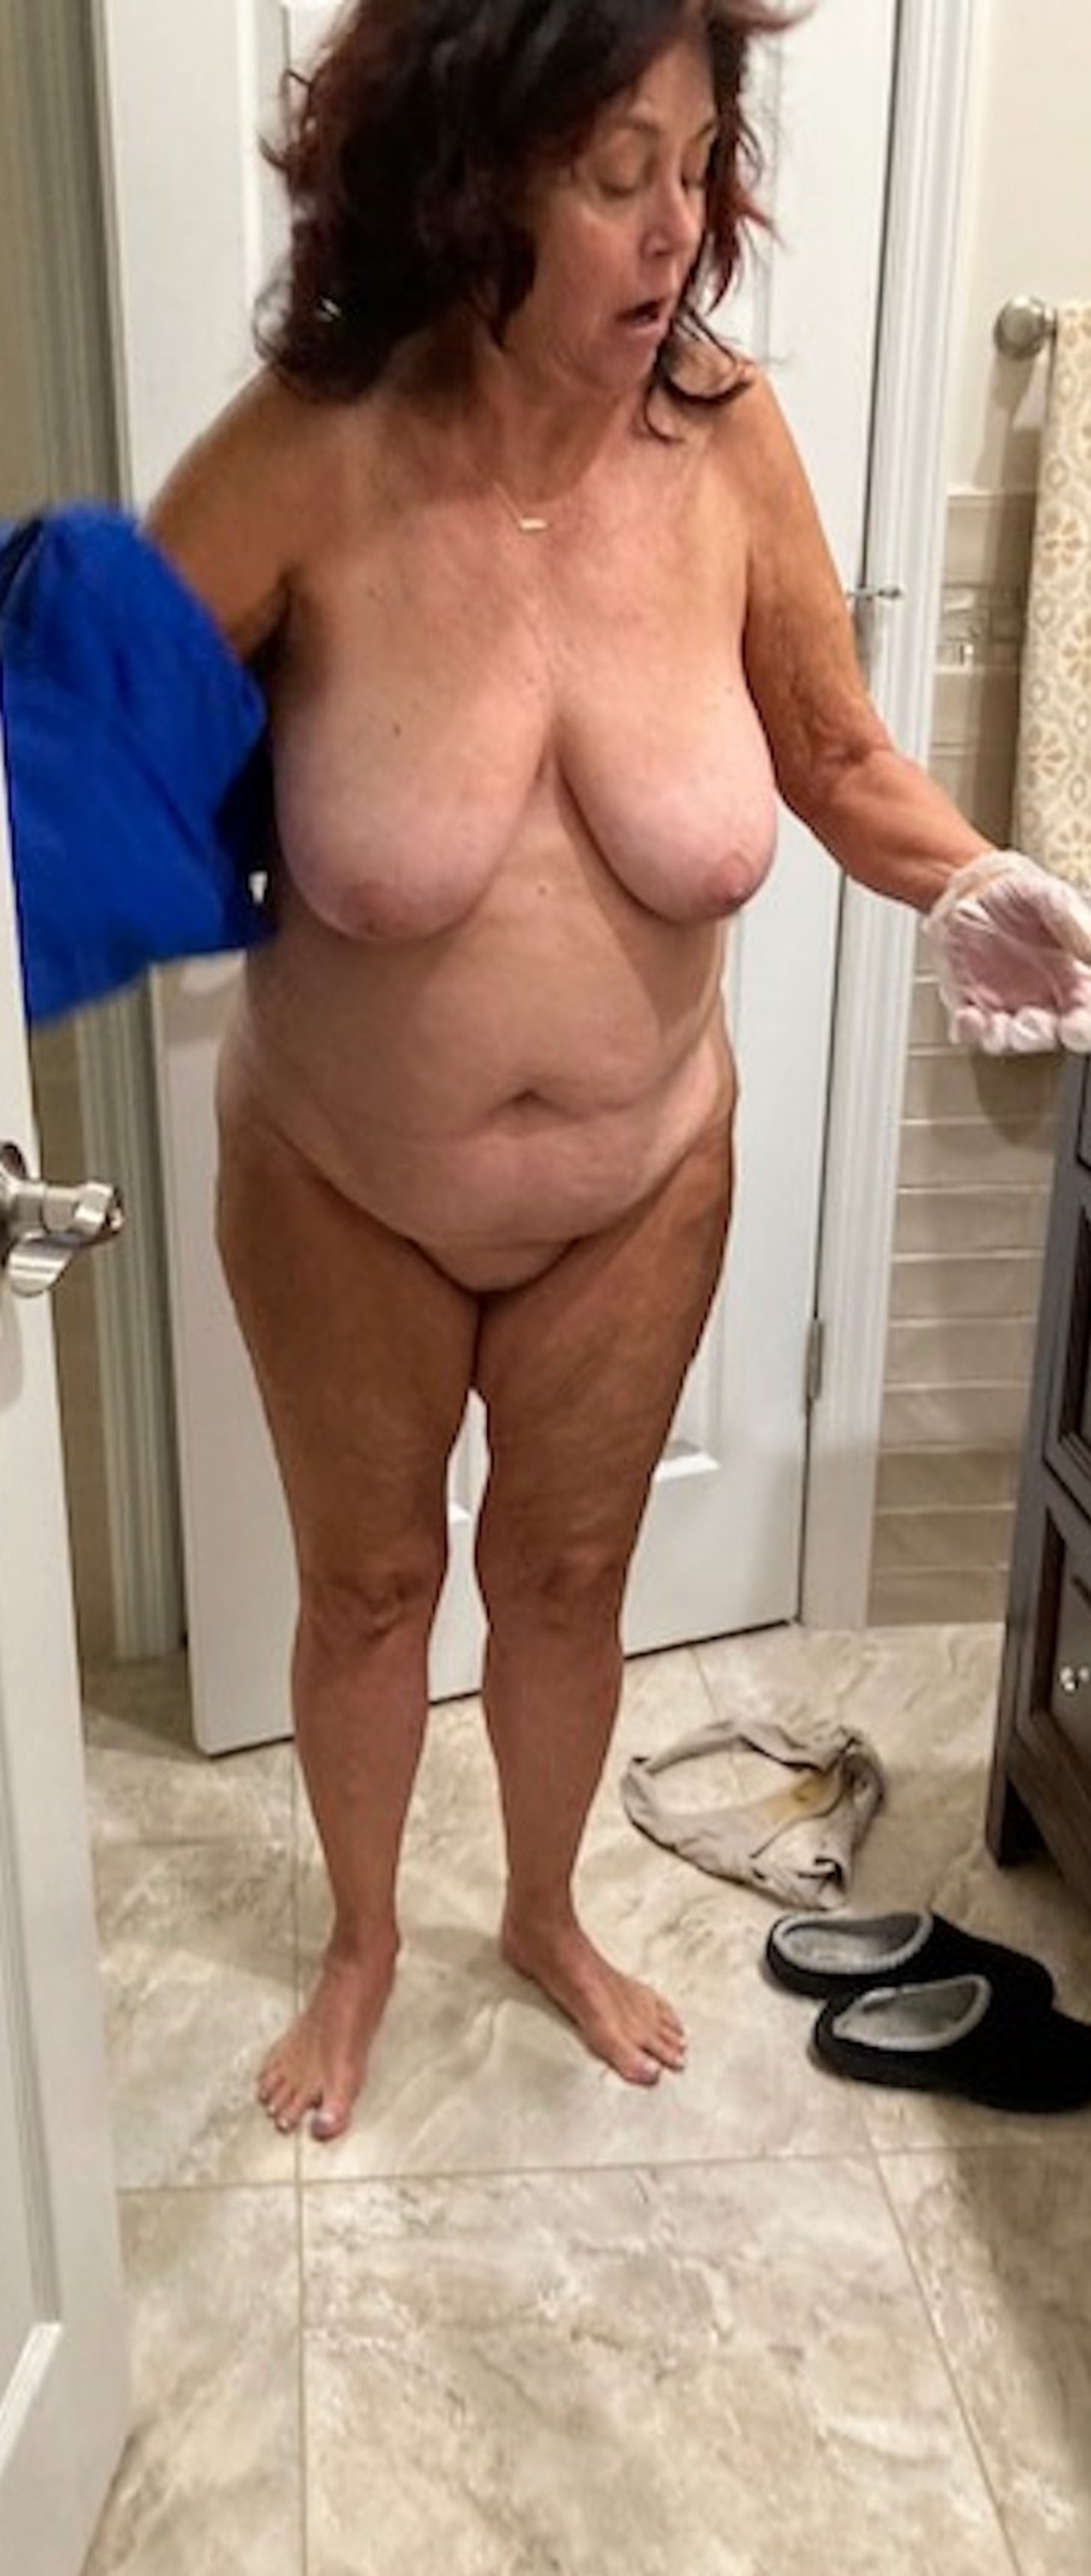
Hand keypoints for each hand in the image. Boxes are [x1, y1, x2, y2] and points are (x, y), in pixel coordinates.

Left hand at [925, 851, 1090, 1053]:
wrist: (971, 892)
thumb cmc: (1018, 895)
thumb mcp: (1051, 898)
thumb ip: (1075, 923)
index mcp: (1073, 980)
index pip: (1087, 1016)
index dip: (1086, 1024)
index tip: (1078, 1021)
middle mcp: (1043, 1001)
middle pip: (1056, 1035)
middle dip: (1051, 1035)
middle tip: (1048, 1024)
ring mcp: (1007, 1008)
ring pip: (1014, 1040)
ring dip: (1012, 1037)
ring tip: (1006, 1021)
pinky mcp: (972, 1009)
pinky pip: (972, 1034)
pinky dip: (971, 1032)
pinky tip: (970, 1015)